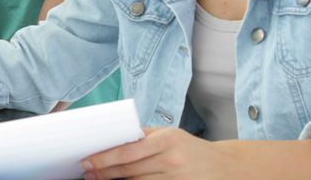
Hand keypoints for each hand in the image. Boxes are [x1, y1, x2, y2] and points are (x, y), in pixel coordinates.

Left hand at [81, 127, 237, 178]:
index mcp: (167, 140)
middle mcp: (171, 160)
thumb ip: (142, 136)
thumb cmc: (191, 148)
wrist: (223, 166)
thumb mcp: (169, 135)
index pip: (127, 152)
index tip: (87, 161)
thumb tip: (112, 139)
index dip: (104, 158)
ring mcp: (176, 179)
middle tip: (87, 173)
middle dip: (104, 173)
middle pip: (129, 171)